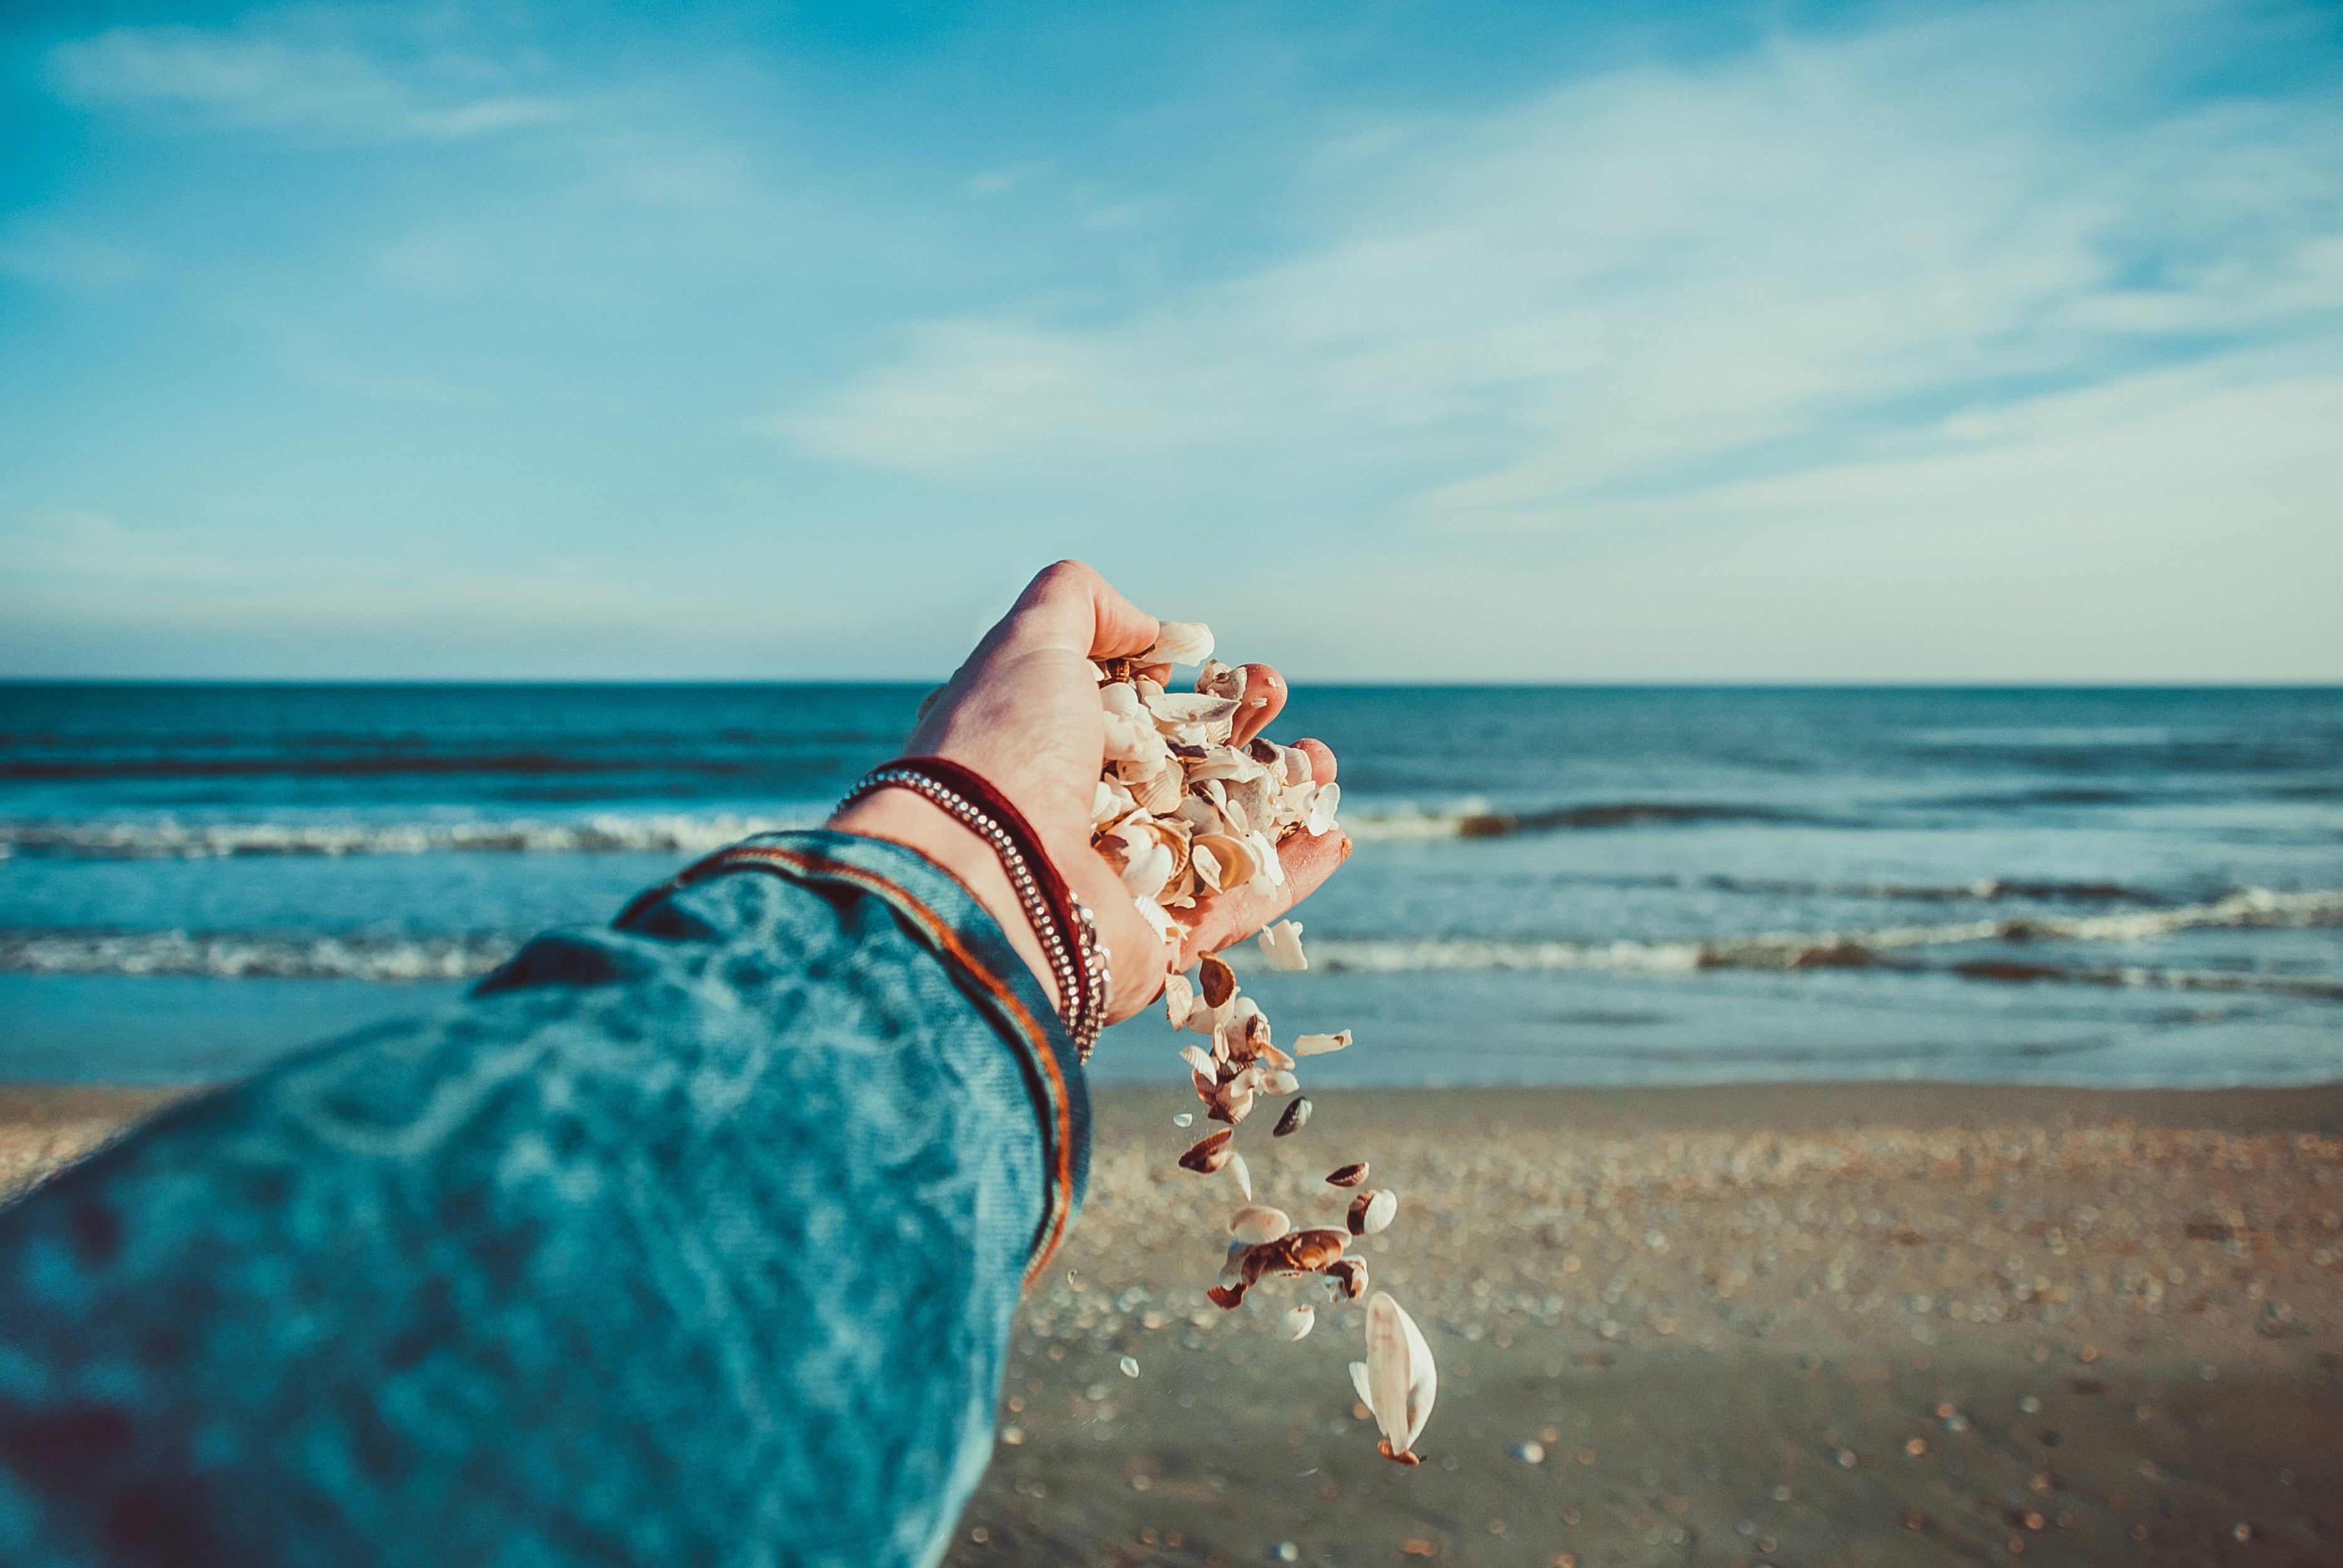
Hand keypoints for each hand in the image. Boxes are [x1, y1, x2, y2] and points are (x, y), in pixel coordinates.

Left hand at [827, 560, 1348, 1021]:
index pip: (1128, 717)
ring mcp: (1118, 888)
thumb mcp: (1027, 643)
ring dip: (1279, 796)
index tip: (1224, 664)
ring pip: (1217, 837)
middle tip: (1276, 686)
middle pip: (1181, 770)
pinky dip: (1289, 876)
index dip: (1183, 687)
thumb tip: (1147, 628)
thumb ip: (1079, 601)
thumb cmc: (1000, 752)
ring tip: (1325, 758)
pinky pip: (1237, 909)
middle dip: (1239, 726)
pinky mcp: (1155, 947)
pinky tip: (1333, 835)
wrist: (982, 879)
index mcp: (1043, 754)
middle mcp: (1079, 821)